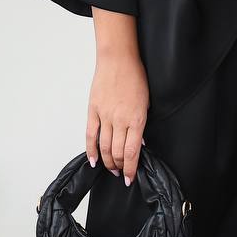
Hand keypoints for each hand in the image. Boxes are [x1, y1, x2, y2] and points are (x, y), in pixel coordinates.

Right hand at [86, 52, 149, 186]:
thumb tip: (138, 142)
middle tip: (121, 173)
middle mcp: (120, 120)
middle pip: (117, 152)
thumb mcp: (145, 102)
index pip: (132, 152)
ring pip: (104, 147)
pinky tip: (94, 160)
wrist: (118, 59)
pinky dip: (91, 150)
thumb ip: (141, 124)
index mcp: (136, 119)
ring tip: (111, 169)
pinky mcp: (93, 110)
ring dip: (108, 162)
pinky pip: (90, 135)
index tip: (130, 177)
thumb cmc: (135, 77)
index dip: (131, 168)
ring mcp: (105, 116)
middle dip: (120, 167)